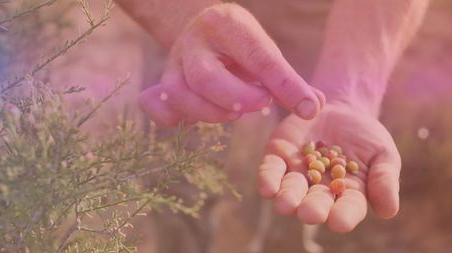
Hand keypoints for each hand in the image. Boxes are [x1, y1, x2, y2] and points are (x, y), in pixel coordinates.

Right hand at [139, 3, 323, 125]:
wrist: (203, 30)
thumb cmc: (240, 46)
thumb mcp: (265, 50)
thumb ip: (288, 79)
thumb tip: (313, 106)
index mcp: (227, 25)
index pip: (258, 56)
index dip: (284, 84)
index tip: (307, 106)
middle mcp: (195, 42)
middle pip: (205, 78)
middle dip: (237, 100)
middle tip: (259, 105)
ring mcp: (173, 64)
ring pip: (179, 95)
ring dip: (211, 113)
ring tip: (233, 111)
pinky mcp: (161, 84)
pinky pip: (157, 108)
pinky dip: (173, 118)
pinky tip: (194, 117)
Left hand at [257, 102, 400, 232]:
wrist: (341, 109)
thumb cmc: (366, 137)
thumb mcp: (383, 153)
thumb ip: (384, 179)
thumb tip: (389, 212)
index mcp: (348, 194)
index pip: (347, 209)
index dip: (344, 216)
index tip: (340, 223)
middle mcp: (319, 190)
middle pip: (316, 203)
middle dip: (312, 209)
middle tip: (309, 214)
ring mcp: (297, 174)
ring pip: (290, 190)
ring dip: (287, 198)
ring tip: (285, 205)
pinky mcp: (278, 157)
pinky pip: (270, 170)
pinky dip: (268, 179)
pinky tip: (267, 187)